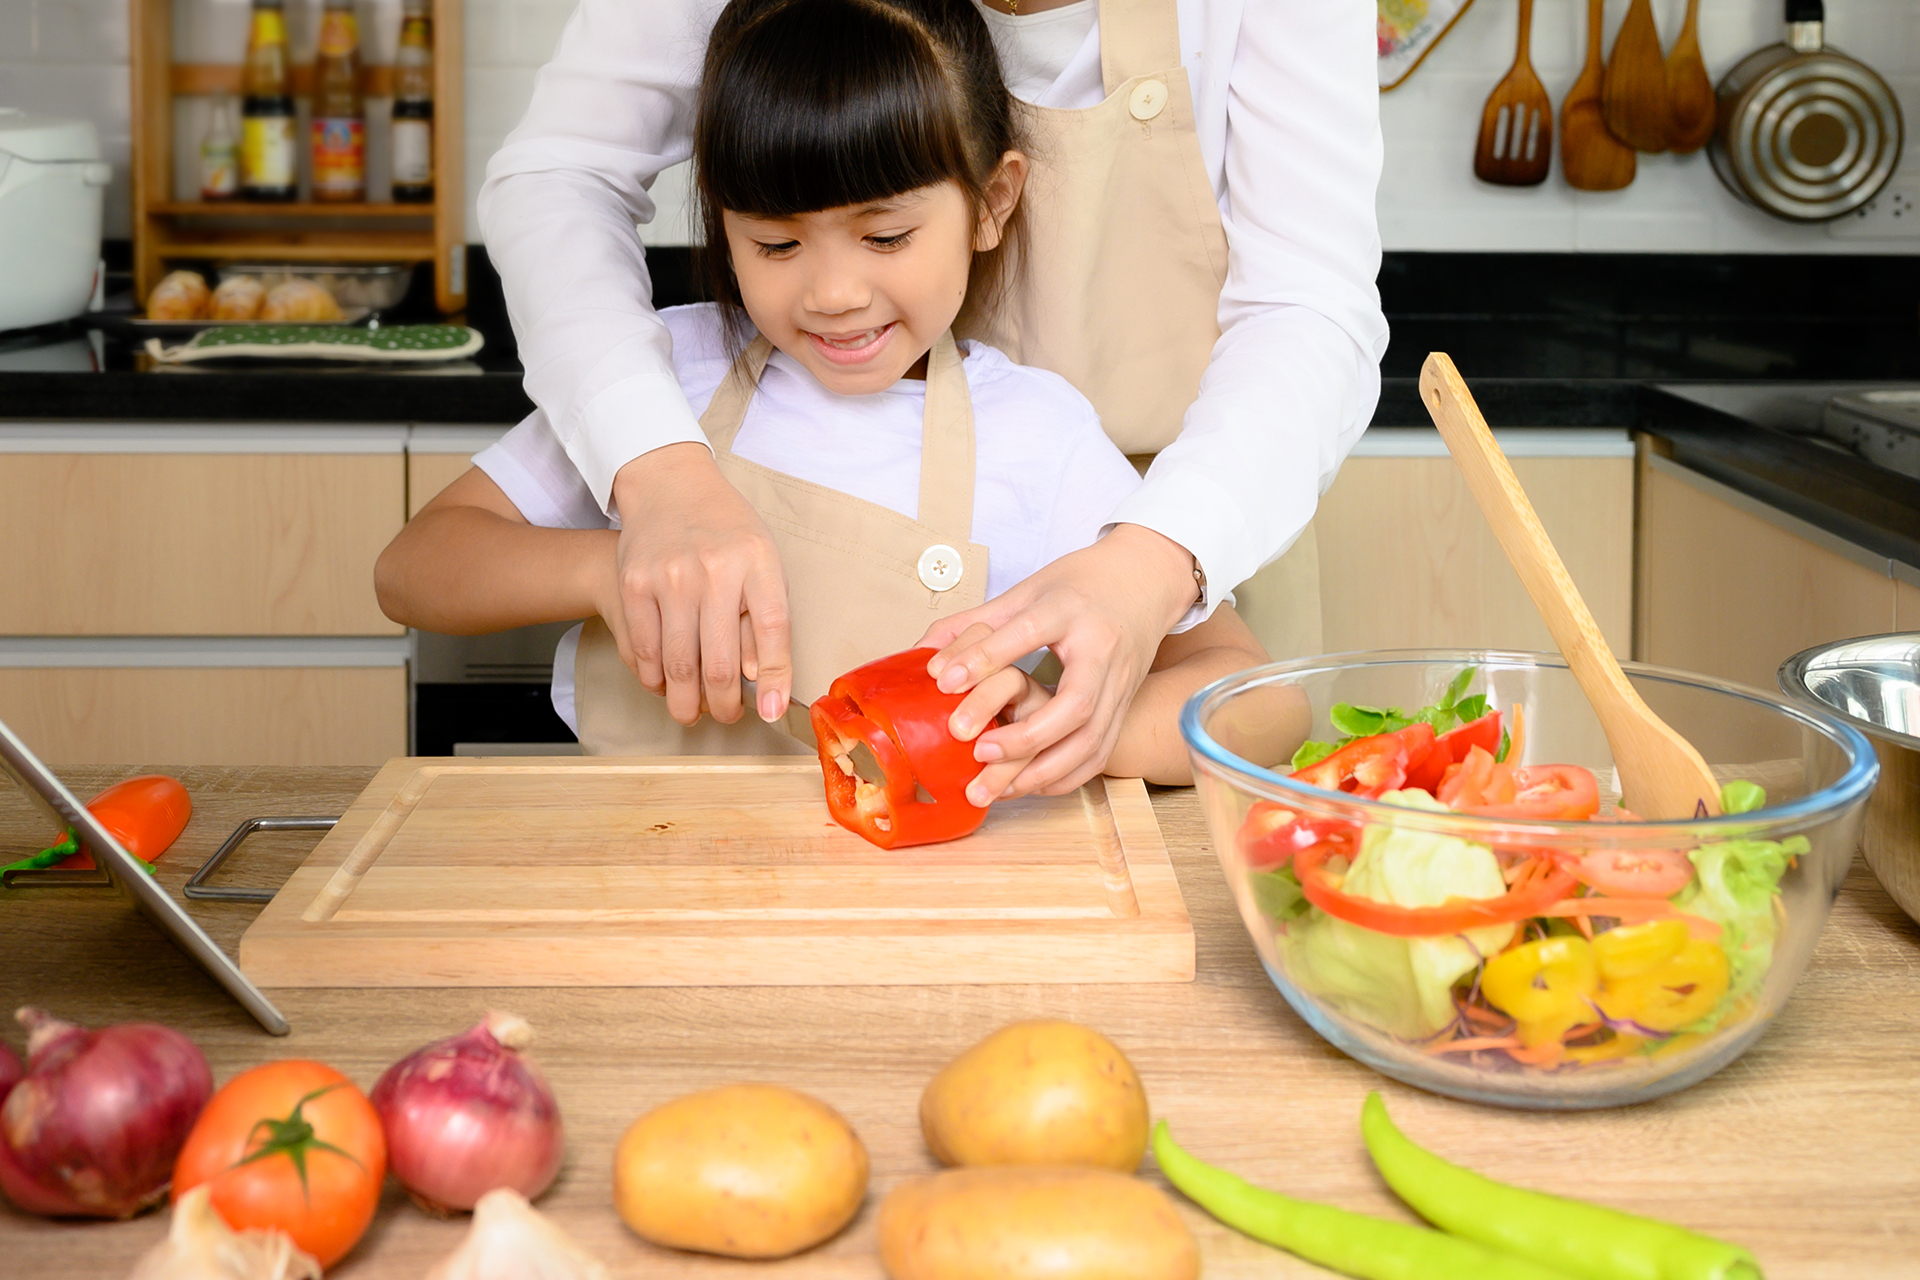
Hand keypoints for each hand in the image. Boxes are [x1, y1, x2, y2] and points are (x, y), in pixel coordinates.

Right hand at [605, 443, 792, 726]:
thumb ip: (764, 616)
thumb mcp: (761, 559)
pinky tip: (664, 686)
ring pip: (678, 667)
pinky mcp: (634, 584)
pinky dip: (654, 680)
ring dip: (687, 703)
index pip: (773, 631)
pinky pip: (644, 652)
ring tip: (694, 712)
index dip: (774, 679)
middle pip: (720, 662)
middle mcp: (714, 569)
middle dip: (724, 705)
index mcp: (756, 560)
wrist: (668, 485)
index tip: (770, 711)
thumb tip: (758, 679)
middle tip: (727, 716)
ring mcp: (670, 577)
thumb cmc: (725, 530)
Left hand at [921, 524, 1198, 796]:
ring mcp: (1120, 682)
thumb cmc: (1081, 584)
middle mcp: (1102, 650)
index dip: (985, 659)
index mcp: (1071, 610)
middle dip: (1025, 736)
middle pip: (1074, 704)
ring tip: (998, 784)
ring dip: (1044, 769)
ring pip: (1092, 739)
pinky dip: (1065, 776)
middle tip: (978, 751)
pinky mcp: (1125, 705)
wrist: (1144, 580)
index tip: (943, 683)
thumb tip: (923, 651)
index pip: (1027, 635)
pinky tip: (1030, 783)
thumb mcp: (1028, 591)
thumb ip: (976, 623)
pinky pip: (1100, 752)